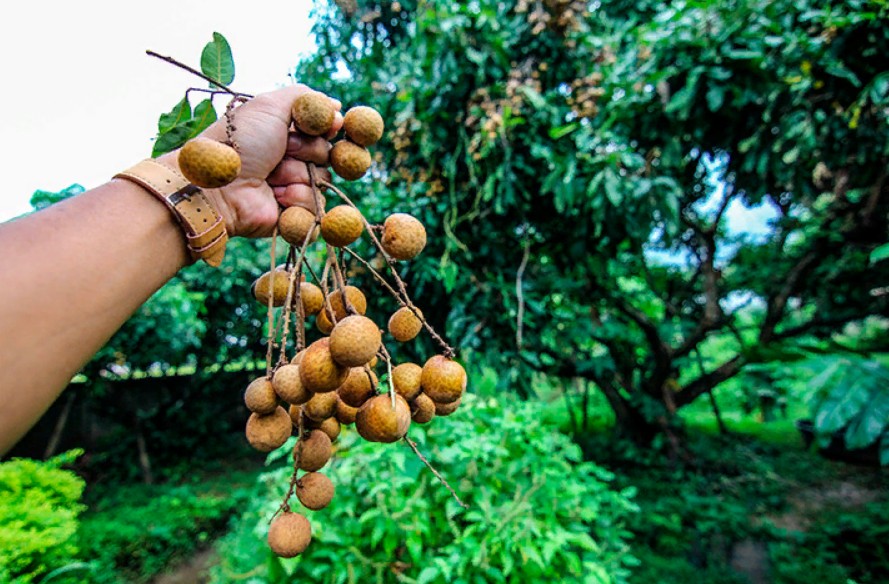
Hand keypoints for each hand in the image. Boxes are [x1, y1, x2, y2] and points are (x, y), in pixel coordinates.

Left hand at [161, 85, 340, 237]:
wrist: (220, 186)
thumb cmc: (240, 142)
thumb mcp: (270, 106)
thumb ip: (305, 98)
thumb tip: (337, 108)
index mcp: (283, 132)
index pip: (323, 129)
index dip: (328, 128)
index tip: (330, 126)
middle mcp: (289, 159)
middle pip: (326, 154)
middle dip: (307, 151)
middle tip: (283, 150)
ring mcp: (291, 187)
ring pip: (322, 180)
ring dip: (297, 175)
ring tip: (271, 176)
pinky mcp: (292, 214)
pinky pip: (315, 206)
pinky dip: (297, 198)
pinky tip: (275, 195)